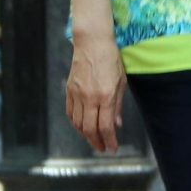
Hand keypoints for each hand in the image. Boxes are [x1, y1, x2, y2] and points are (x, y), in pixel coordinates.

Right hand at [65, 32, 126, 154]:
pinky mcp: (69, 90)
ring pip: (78, 123)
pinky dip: (76, 123)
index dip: (109, 140)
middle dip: (97, 142)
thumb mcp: (121, 82)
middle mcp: (90, 97)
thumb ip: (118, 105)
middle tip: (102, 148)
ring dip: (85, 135)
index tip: (112, 148)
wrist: (92, 42)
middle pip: (90, 129)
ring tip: (93, 139)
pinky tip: (82, 126)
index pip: (106, 126)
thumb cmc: (110, 59)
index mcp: (106, 96)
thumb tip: (116, 125)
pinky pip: (70, 113)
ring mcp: (77, 94)